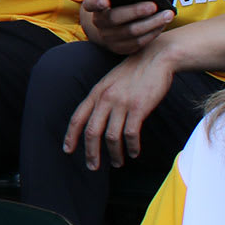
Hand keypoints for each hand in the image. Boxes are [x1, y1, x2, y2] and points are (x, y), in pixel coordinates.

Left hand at [62, 44, 177, 170]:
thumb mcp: (111, 81)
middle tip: (92, 167)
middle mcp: (105, 98)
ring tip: (117, 163)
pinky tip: (133, 152)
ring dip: (114, 153)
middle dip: (90, 153)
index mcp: (96, 92)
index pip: (77, 118)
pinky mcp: (139, 107)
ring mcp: (122, 103)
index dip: (70, 136)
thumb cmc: (135, 72)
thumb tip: (95, 119)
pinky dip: (131, 147)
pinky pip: (131, 134)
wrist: (157, 57)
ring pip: (111, 137)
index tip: (67, 150)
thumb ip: (102, 98)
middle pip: (91, 132)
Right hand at [80, 0, 174, 54]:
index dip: (97, 3)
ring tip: (167, 14)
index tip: (105, 0)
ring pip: (131, 33)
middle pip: (115, 19)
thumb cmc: (115, 1)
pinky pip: (138, 43)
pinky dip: (152, 33)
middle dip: (136, 11)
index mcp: (94, 6)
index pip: (91, 4)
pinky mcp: (120, 48)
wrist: (109, 25)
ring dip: (151, 24)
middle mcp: (98, 23)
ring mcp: (108, 38)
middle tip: (153, 5)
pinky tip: (162, 24)